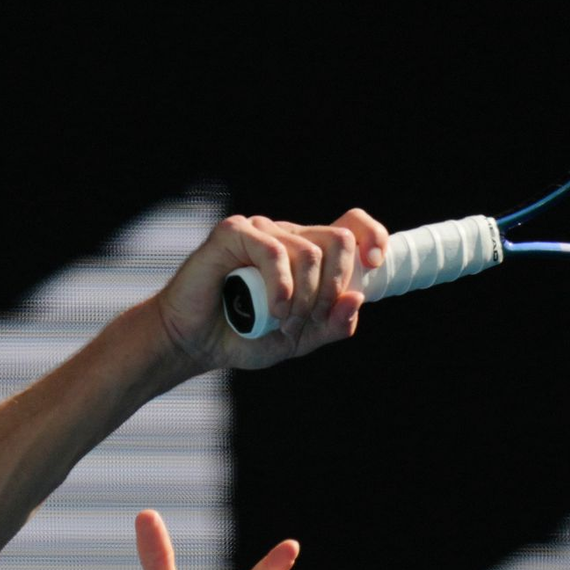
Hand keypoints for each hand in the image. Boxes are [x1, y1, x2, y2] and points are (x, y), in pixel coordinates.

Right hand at [155, 208, 388, 371]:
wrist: (195, 343)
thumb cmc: (243, 337)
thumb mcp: (299, 339)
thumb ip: (331, 324)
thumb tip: (357, 299)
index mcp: (307, 253)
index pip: (352, 226)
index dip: (372, 237)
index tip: (374, 264)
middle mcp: (287, 236)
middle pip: (338, 241)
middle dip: (332, 289)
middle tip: (309, 318)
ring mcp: (260, 231)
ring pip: (309, 252)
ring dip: (303, 298)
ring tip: (282, 321)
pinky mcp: (233, 234)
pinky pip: (273, 252)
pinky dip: (280, 287)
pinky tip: (272, 309)